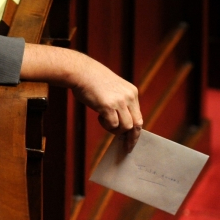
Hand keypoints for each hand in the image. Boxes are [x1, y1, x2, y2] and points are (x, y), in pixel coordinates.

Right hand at [21, 44, 142, 151]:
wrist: (80, 72)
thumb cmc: (93, 81)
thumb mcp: (113, 90)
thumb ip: (121, 103)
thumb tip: (123, 124)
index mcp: (132, 92)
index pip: (139, 116)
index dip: (136, 131)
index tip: (131, 141)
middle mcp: (129, 96)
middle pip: (137, 124)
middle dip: (132, 138)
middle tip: (126, 148)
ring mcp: (119, 101)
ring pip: (126, 127)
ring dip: (115, 129)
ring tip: (104, 121)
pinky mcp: (108, 106)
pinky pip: (113, 124)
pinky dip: (106, 125)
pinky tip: (99, 116)